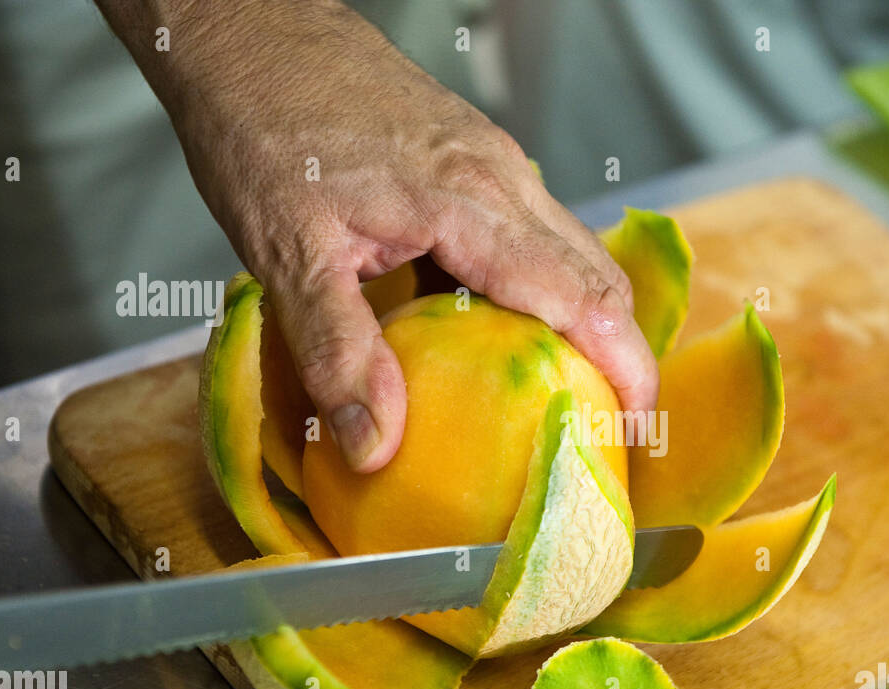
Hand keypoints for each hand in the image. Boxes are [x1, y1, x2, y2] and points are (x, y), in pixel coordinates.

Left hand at [97, 0, 657, 471]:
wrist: (252, 31)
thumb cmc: (262, 128)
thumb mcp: (286, 253)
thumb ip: (337, 352)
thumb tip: (377, 447)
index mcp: (472, 203)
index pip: (582, 297)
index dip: (624, 369)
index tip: (636, 431)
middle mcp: (504, 179)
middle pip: (600, 276)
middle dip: (623, 356)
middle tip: (612, 430)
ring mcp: (496, 163)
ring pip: (576, 252)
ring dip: (589, 323)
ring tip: (572, 392)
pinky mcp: (477, 160)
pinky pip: (539, 234)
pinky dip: (549, 291)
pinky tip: (508, 331)